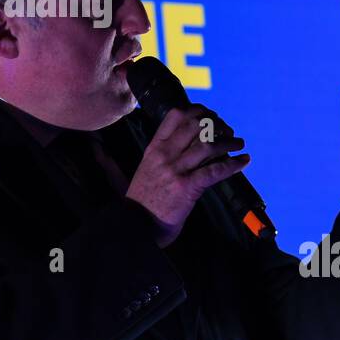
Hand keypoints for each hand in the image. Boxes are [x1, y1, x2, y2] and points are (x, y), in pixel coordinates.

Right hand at [127, 104, 248, 247]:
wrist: (135, 229)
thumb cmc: (135, 205)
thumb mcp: (127, 176)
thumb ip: (119, 160)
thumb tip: (95, 148)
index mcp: (153, 149)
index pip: (176, 116)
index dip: (198, 111)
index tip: (211, 116)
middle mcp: (164, 155)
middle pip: (196, 126)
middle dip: (218, 125)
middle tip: (229, 131)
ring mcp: (175, 171)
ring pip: (208, 146)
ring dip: (229, 143)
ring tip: (239, 144)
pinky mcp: (187, 188)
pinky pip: (215, 171)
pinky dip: (233, 164)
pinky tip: (243, 161)